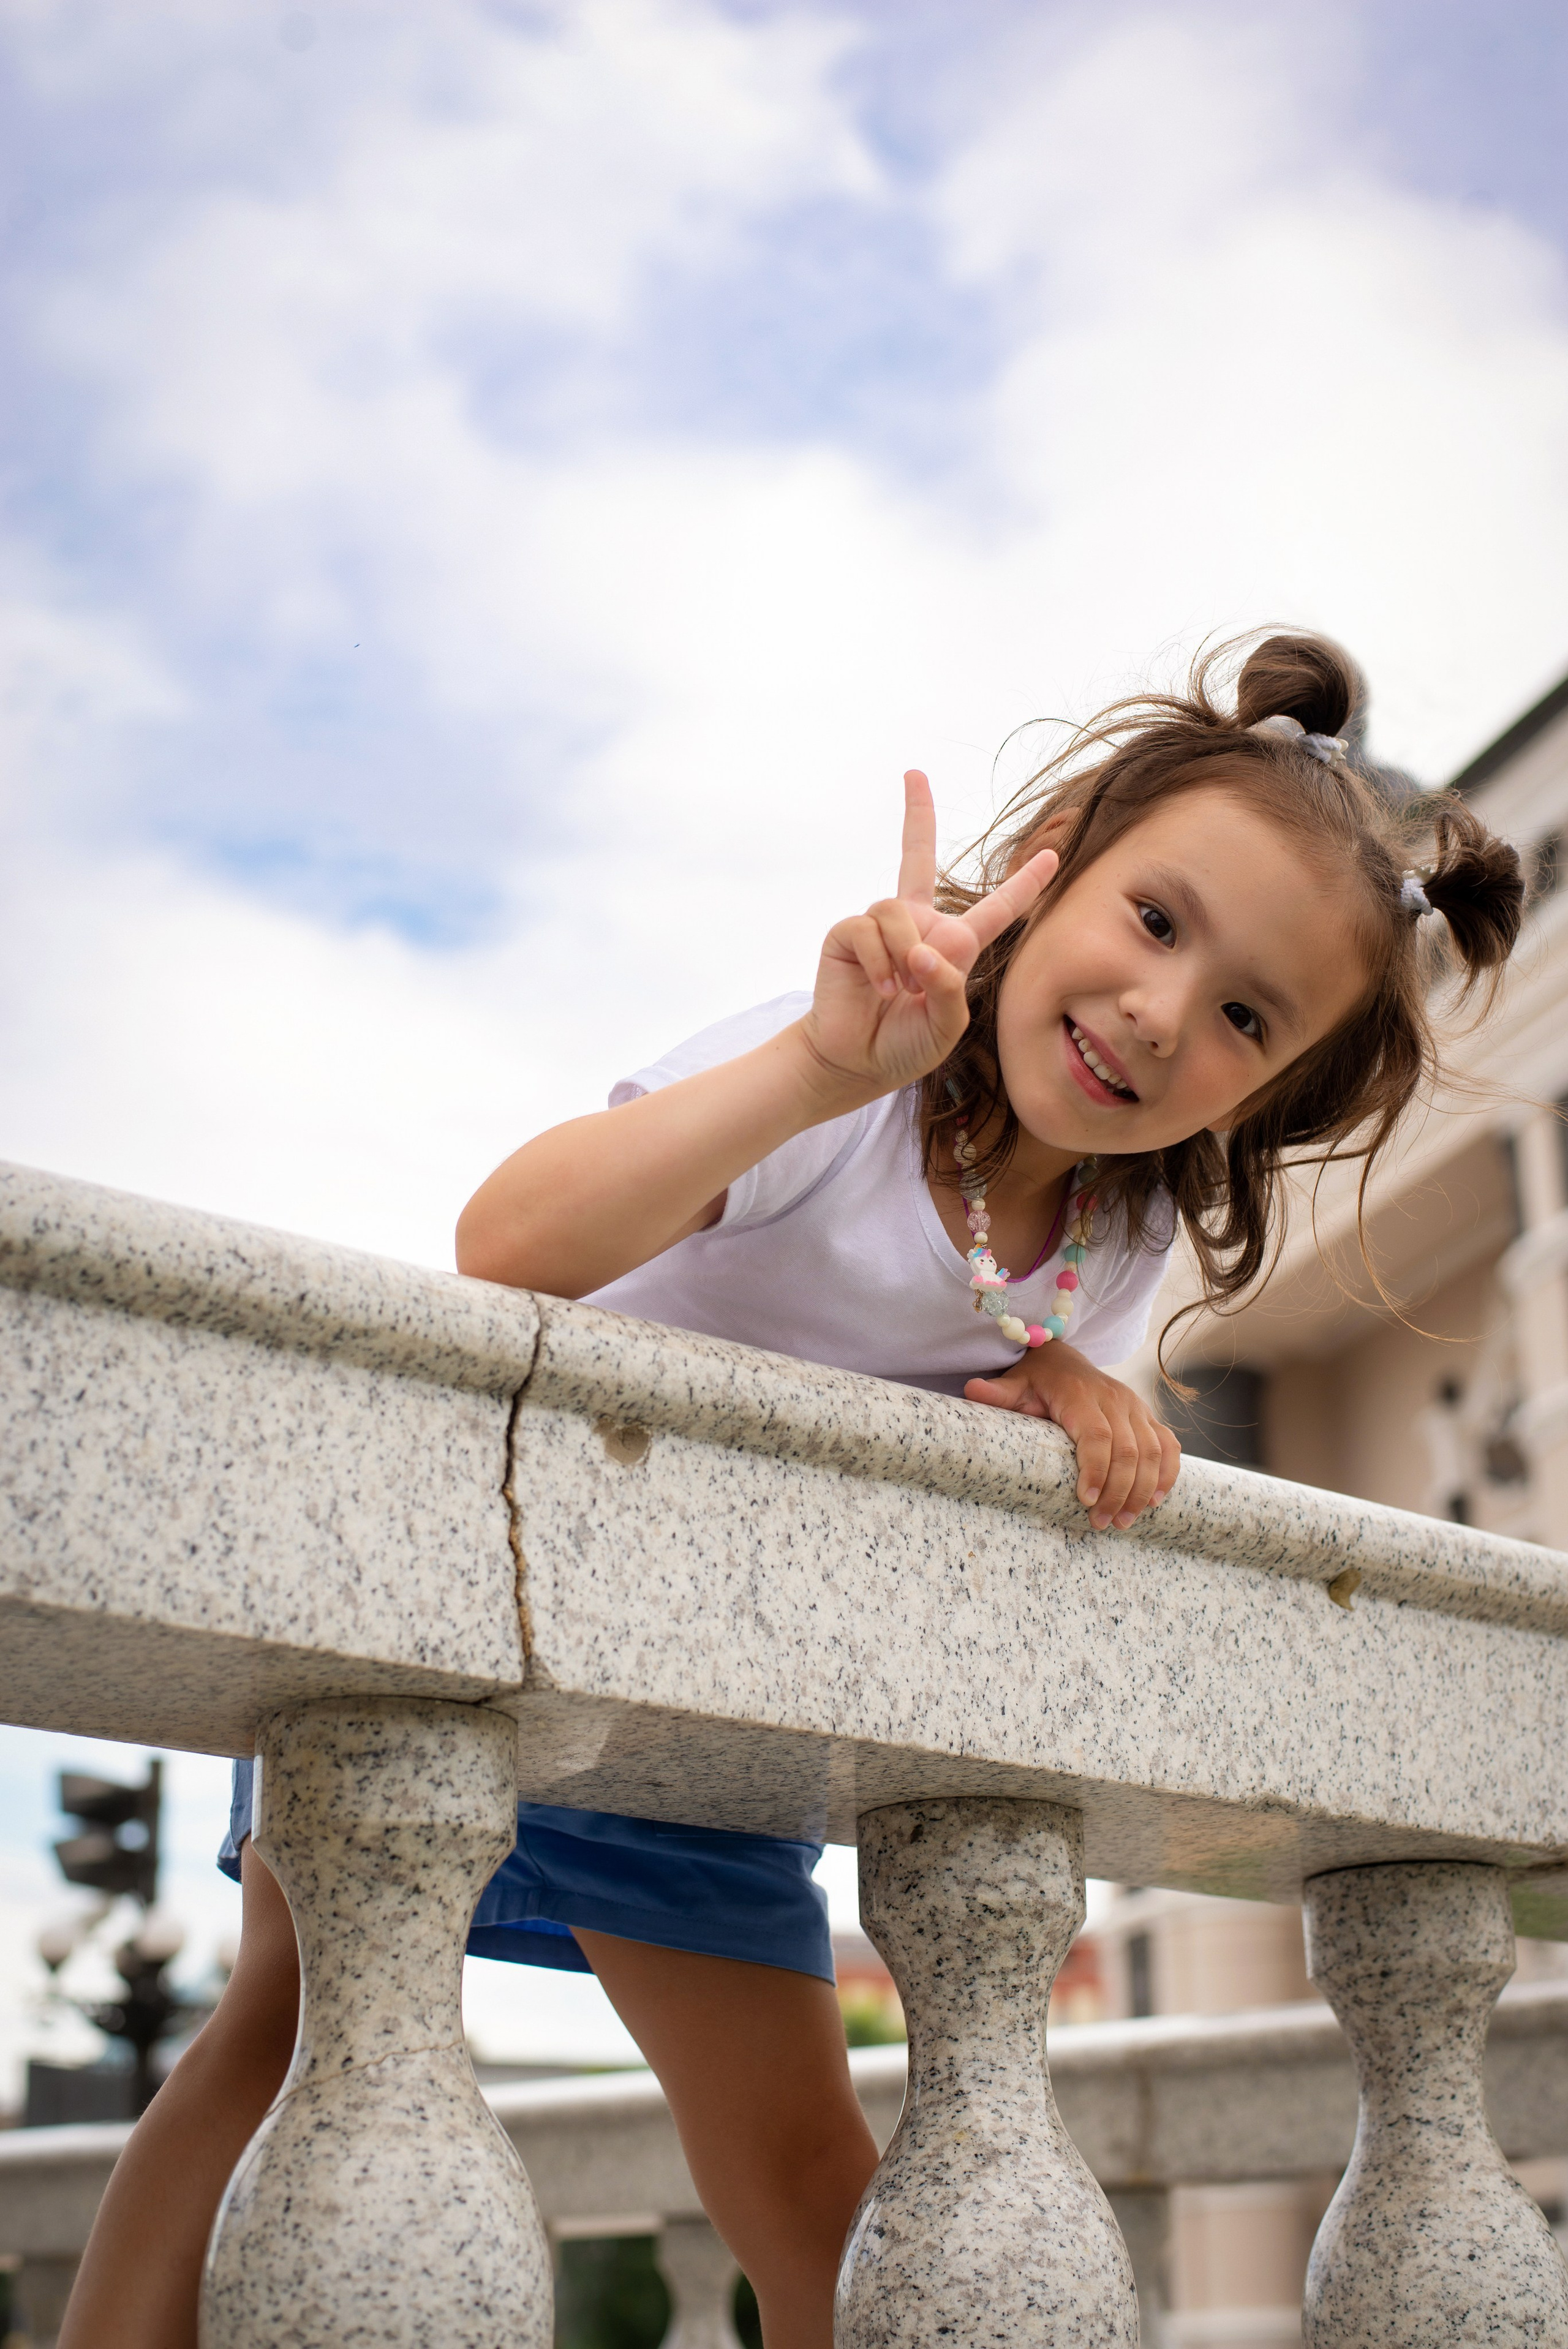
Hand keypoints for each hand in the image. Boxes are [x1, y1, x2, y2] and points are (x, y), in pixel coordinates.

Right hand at [798, 771, 1057, 1100]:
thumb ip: (948, 989)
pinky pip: (868, 928)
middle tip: (914, 774)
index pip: (995, 908)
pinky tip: (879, 987)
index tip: (1053, 853)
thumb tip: (921, 953)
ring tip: (899, 989)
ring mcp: (880, 927)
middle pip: (918, 856)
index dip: (1024, 882)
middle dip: (917, 814)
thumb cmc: (905, 1045)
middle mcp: (916, 926)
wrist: (855, 1062)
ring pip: (898, 909)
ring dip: (903, 952)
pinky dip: (878, 961)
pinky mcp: (847, 935)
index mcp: (952, 946)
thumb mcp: (946, 1025)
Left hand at [964, 1345, 1180, 1529]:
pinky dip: (1167, 1473)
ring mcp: (1135, 1407)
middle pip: (1128, 1450)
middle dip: (1118, 1492)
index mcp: (1081, 1394)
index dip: (1095, 1469)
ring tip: (1124, 1522)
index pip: (1096, 1435)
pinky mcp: (1147, 1416)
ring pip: (1152, 1451)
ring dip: (1142, 1490)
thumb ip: (998, 1393)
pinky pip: (1168, 1445)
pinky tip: (1155, 1501)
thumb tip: (972, 1389)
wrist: (1063, 1358)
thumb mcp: (1015, 1384)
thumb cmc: (1035, 1379)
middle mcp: (1115, 1399)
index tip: (1085, 1500)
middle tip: (1102, 1524)